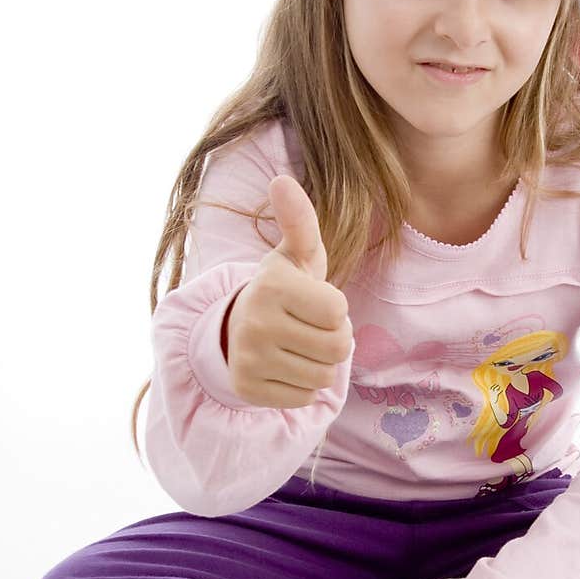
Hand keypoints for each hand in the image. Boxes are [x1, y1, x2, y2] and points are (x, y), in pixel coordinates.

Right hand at [222, 173, 353, 407]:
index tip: (313, 303)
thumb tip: (281, 180)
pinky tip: (283, 368)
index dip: (336, 310)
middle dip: (334, 339)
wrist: (240, 329)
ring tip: (298, 347)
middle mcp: (254, 322)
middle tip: (310, 328)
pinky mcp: (247, 390)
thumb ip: (300, 221)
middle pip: (338, 347)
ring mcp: (248, 359)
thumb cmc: (285, 289)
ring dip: (320, 364)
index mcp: (271, 285)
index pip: (339, 311)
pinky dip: (301, 387)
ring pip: (324, 376)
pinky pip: (304, 398)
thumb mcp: (297, 254)